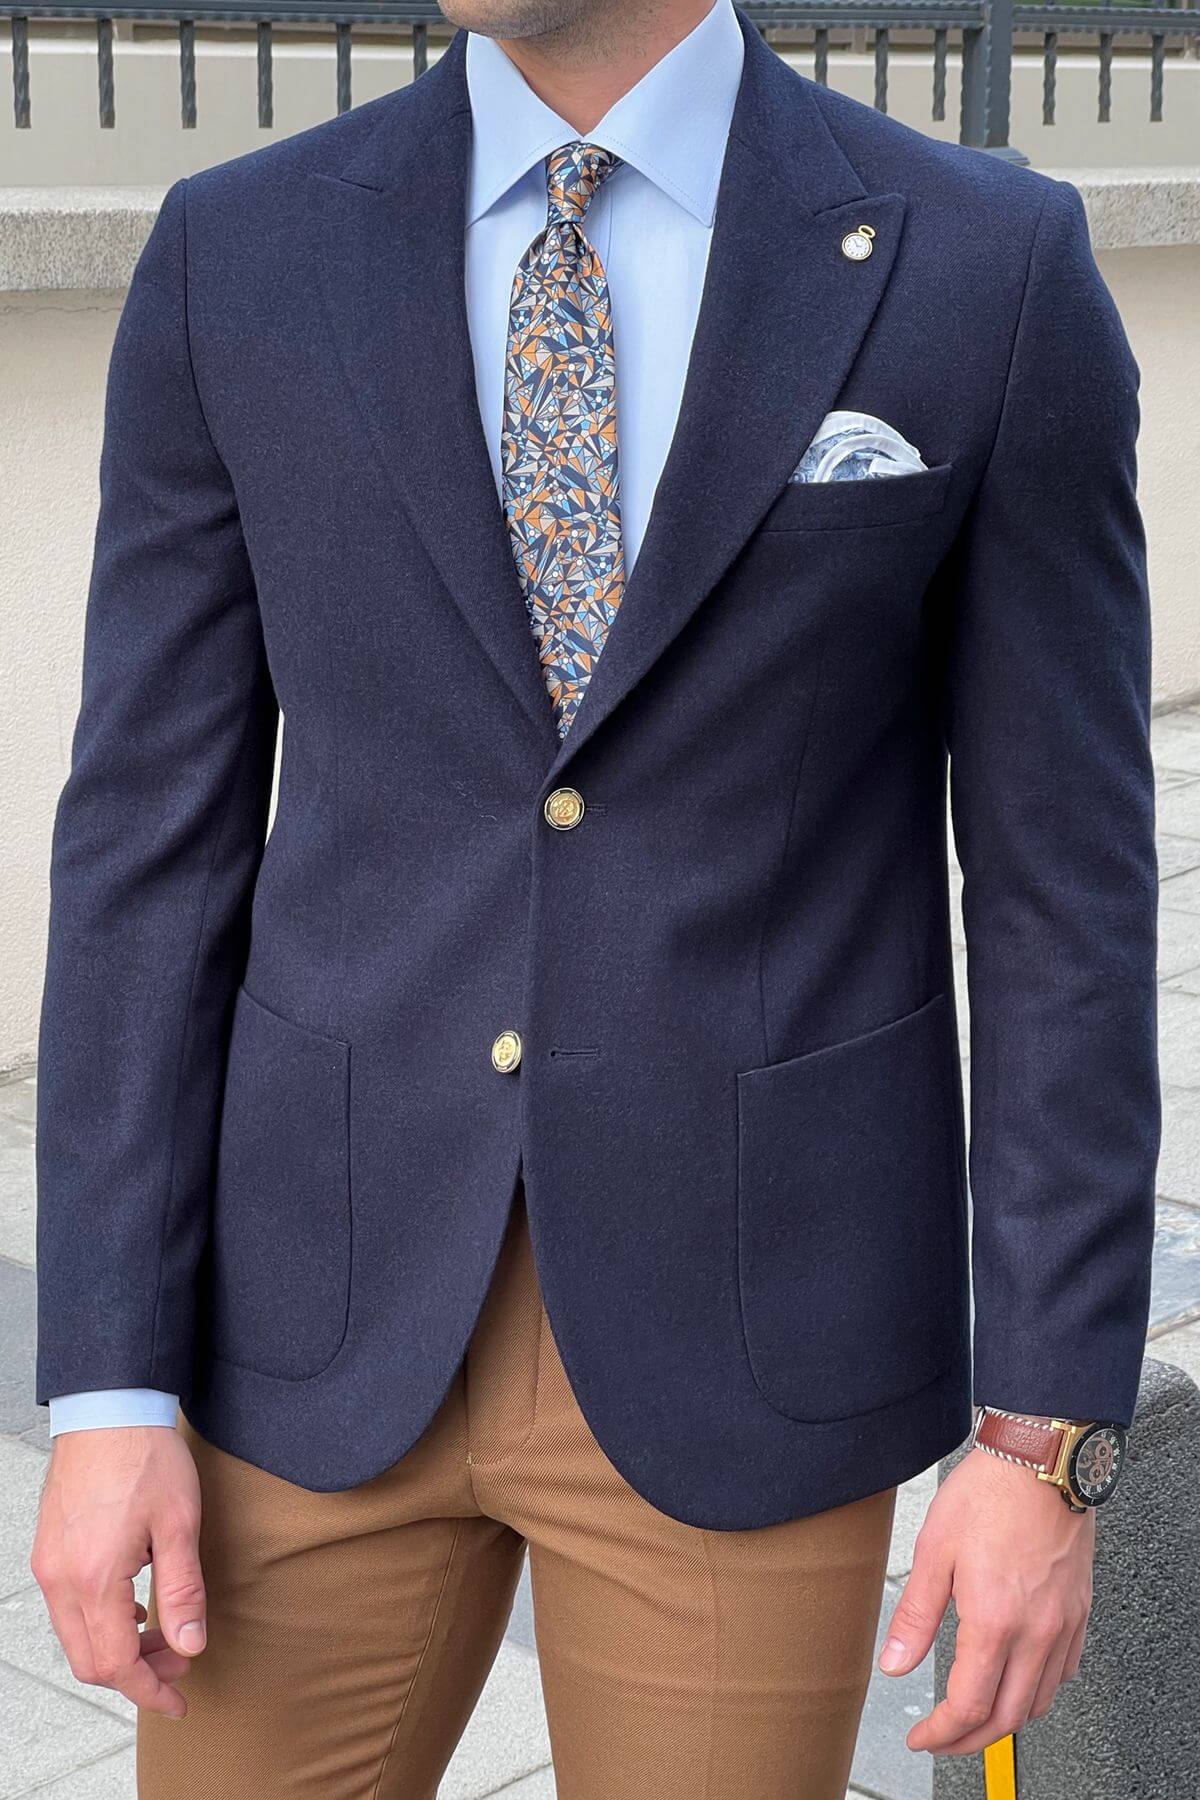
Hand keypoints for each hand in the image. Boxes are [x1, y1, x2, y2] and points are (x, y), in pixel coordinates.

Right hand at [31, 1426, 205, 1717]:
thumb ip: (183, 1590)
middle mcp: (61, 1579)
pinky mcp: (49, 1550)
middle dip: (136, 1674)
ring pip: (77, 1638)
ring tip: (164, 1636)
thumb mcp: (179, 1524)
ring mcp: (49, 1565)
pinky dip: (101, 1623)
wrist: (108, 1407)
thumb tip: (190, 1644)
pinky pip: (68, 1609)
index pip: (115, 1664)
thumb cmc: (146, 1457)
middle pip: (90, 1661)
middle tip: (180, 1662)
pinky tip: (136, 1608)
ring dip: (118, 1650)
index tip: (179, 1701)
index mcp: (94, 1578)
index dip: (149, 1691)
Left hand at [879, 1443, 1093, 1754]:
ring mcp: (1062, 1624)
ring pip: (1040, 1702)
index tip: (922, 1736)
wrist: (1040, 1460)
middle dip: (970, 1740)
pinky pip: (1064, 1671)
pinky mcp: (1078, 1610)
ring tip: (976, 1715)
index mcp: (995, 1621)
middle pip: (1007, 1718)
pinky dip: (1039, 1690)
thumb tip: (894, 1661)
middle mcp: (1035, 1632)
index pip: (969, 1707)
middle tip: (943, 1738)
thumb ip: (916, 1615)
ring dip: (1006, 1720)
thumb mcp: (934, 1550)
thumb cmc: (989, 1494)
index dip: (941, 1733)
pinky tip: (1020, 1677)